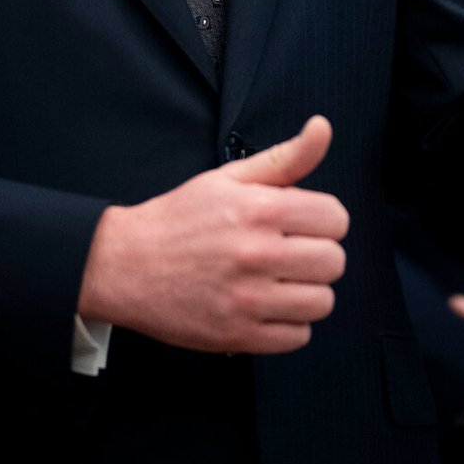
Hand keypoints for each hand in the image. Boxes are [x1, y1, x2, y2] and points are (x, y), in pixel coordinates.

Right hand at [77, 115, 347, 354]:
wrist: (127, 263)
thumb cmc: (181, 218)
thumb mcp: (229, 177)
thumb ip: (285, 157)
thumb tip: (323, 127)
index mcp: (259, 209)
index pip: (336, 218)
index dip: (322, 219)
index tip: (300, 223)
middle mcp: (257, 253)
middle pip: (334, 262)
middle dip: (317, 254)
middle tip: (288, 251)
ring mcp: (248, 299)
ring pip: (322, 302)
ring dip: (306, 291)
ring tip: (277, 280)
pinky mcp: (239, 336)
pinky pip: (298, 337)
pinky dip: (288, 323)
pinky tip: (264, 304)